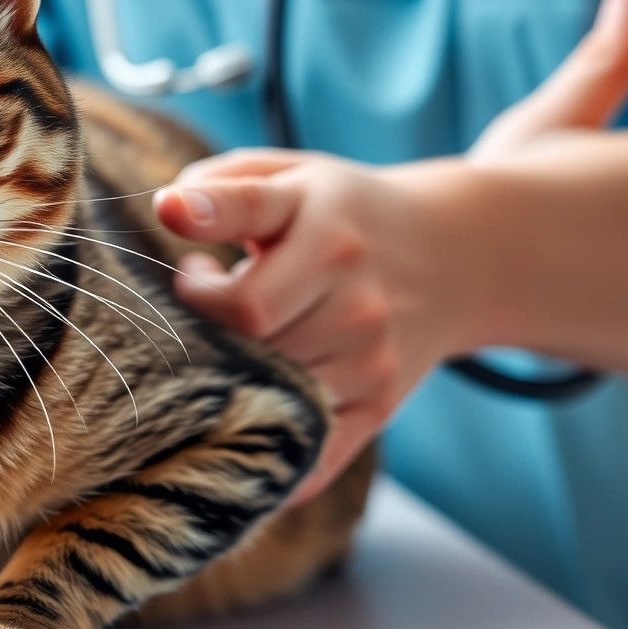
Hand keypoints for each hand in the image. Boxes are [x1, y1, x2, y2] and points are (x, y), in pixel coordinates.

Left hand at [154, 0, 627, 502]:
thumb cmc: (344, 213)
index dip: (200, 270)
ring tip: (241, 337)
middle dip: (210, 325)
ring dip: (235, 374)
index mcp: (328, 224)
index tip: (185, 253)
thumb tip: (169, 207)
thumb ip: (225, 184)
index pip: (252, 261)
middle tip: (211, 301)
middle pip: (253, 337)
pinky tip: (252, 407)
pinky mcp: (379, 404)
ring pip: (272, 392)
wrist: (458, 256)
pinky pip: (311, 452)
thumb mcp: (292, 176)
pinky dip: (272, 446)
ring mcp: (372, 358)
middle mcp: (356, 295)